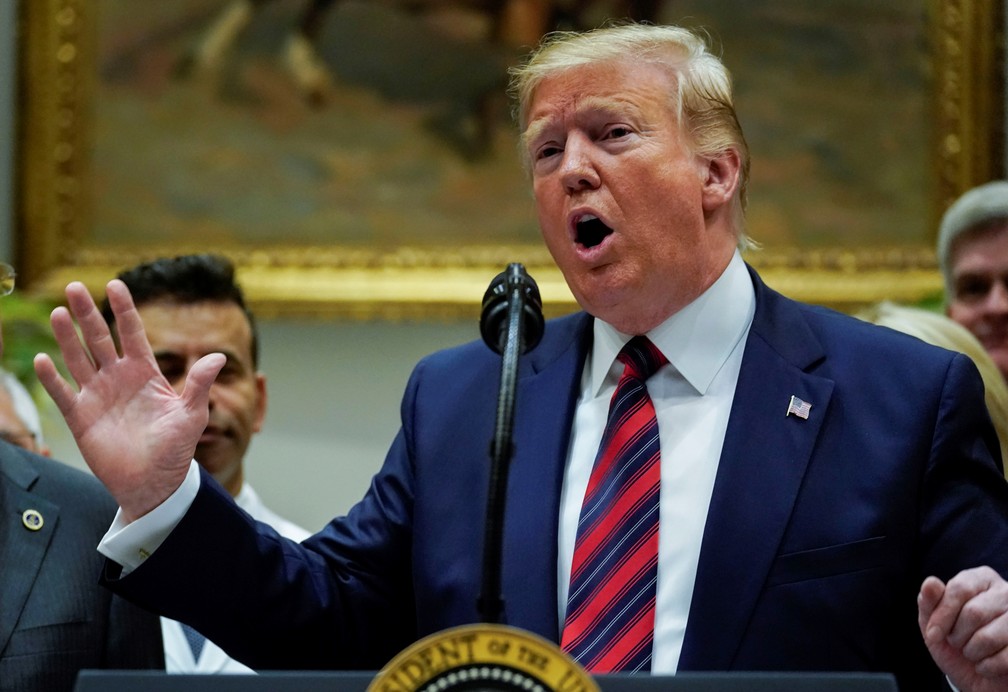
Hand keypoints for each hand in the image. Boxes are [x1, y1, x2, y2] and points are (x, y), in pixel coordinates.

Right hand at [33, 280, 224, 520]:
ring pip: (79, 359)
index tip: (115, 284)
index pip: (132, 333)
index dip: (124, 309)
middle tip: (74, 287)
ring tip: (59, 313)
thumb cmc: (176, 449)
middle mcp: (118, 378)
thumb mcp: (192, 415)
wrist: (154, 482)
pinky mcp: (80, 417)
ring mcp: (98, 395)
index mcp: (146, 372)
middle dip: (88, 313)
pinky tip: (43, 360)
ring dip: (68, 337)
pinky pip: (63, 393)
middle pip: (100, 338)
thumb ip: (200, 384)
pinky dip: (52, 378)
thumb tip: (219, 356)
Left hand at [919, 566, 1007, 690]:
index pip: (961, 589)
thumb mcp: (933, 622)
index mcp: (981, 579)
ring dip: (972, 652)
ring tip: (971, 652)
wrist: (975, 674)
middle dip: (957, 635)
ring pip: (989, 637)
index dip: (943, 614)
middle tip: (957, 642)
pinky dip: (986, 667)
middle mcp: (1005, 592)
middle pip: (975, 613)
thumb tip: (930, 583)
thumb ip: (929, 602)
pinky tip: (985, 665)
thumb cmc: (953, 641)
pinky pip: (1004, 659)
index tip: (933, 634)